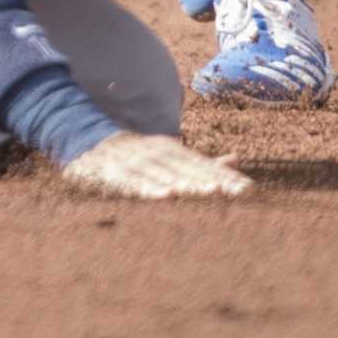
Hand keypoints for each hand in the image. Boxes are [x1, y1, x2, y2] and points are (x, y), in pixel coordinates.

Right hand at [63, 131, 249, 200]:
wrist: (90, 140)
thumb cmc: (138, 153)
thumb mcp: (171, 153)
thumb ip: (203, 161)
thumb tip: (237, 159)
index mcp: (172, 149)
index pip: (203, 164)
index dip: (224, 177)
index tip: (248, 190)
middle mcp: (157, 152)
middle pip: (188, 169)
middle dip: (211, 180)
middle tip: (234, 193)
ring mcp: (138, 161)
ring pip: (166, 174)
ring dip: (187, 183)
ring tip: (209, 193)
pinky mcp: (118, 172)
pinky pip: (136, 182)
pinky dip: (151, 188)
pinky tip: (166, 197)